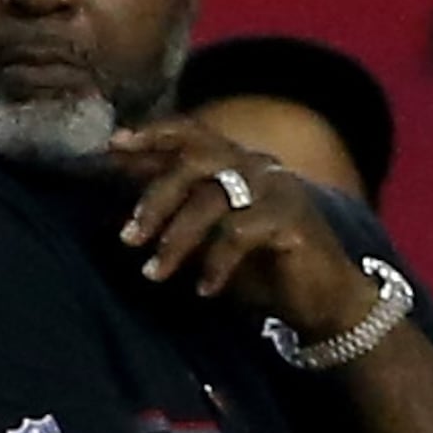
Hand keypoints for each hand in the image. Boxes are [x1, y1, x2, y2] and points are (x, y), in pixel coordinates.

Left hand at [111, 116, 379, 332]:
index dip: (152, 134)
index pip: (191, 133)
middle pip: (193, 162)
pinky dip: (214, 263)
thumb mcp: (205, 232)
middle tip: (127, 238)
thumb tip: (116, 178)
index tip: (111, 144)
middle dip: (154, 199)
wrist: (321, 298)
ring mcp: (277, 189)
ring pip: (212, 199)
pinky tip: (204, 289)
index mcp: (233, 162)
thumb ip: (171, 204)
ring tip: (153, 273)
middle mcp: (256, 166)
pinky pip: (239, 233)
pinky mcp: (292, 219)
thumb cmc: (254, 263)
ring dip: (176, 239)